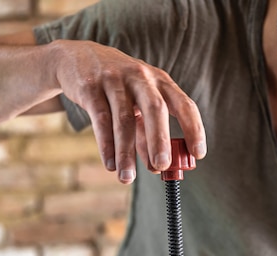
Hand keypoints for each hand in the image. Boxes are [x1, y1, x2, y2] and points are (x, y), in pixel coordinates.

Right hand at [50, 40, 206, 183]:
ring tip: (127, 177)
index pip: (184, 104)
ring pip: (123, 119)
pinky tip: (110, 164)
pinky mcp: (90, 87)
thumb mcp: (137, 103)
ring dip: (126, 152)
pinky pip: (100, 119)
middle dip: (160, 139)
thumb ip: (147, 133)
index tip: (198, 154)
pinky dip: (106, 145)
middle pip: (155, 108)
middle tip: (162, 166)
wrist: (78, 58)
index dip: (194, 129)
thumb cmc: (117, 87)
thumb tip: (156, 167)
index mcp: (160, 81)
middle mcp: (141, 77)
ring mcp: (114, 79)